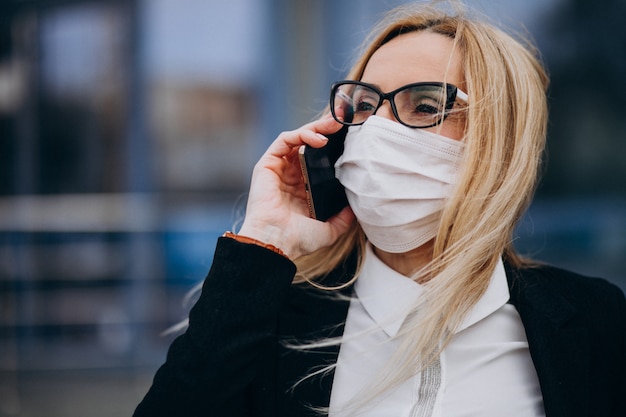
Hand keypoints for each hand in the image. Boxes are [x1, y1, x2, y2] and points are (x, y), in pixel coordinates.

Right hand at [238, 115, 354, 258]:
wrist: (277, 242)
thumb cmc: (298, 239)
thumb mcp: (329, 230)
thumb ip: (343, 219)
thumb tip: (356, 208)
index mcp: (303, 187)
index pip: (319, 158)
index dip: (333, 146)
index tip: (350, 139)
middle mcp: (290, 175)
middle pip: (309, 144)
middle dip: (326, 129)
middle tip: (343, 122)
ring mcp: (279, 168)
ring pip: (297, 138)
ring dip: (316, 128)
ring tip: (333, 127)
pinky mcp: (267, 164)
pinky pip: (284, 140)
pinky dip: (301, 134)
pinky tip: (317, 139)